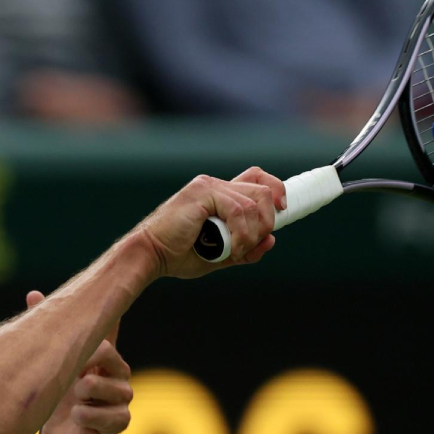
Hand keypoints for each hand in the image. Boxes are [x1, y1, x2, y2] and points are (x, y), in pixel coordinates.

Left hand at [27, 290, 132, 433]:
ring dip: (76, 395)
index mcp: (105, 354)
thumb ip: (46, 331)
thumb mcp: (50, 364)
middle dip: (78, 365)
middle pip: (103, 352)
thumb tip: (33, 293)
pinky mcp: (122, 420)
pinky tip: (78, 419)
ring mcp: (124, 396)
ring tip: (75, 401)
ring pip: (95, 384)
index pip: (113, 327)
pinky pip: (96, 412)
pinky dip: (80, 416)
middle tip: (71, 381)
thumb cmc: (56, 398)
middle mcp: (120, 371)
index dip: (114, 312)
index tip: (118, 292)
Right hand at [136, 166, 285, 278]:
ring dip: (251, 233)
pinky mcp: (202, 193)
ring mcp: (207, 186)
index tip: (282, 211)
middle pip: (262, 189)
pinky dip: (241, 234)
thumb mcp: (220, 254)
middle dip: (267, 220)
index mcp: (217, 194)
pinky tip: (231, 248)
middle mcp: (214, 184)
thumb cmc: (177, 255)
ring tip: (235, 251)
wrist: (151, 255)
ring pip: (253, 203)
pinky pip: (238, 210)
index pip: (256, 178)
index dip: (275, 190)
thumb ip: (245, 248)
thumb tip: (271, 240)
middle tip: (252, 244)